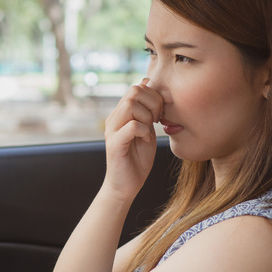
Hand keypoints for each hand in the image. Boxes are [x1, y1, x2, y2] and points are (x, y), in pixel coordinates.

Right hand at [102, 78, 163, 200]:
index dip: (154, 97)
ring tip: (150, 130)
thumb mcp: (147, 130)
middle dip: (153, 103)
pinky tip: (146, 140)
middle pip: (134, 91)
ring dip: (147, 116)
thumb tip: (147, 85)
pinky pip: (132, 126)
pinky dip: (144, 131)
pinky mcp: (114, 144)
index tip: (159, 114)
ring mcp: (112, 130)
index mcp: (121, 114)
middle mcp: (114, 118)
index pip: (137, 88)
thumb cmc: (137, 159)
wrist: (125, 186)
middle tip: (157, 120)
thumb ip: (148, 111)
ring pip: (131, 105)